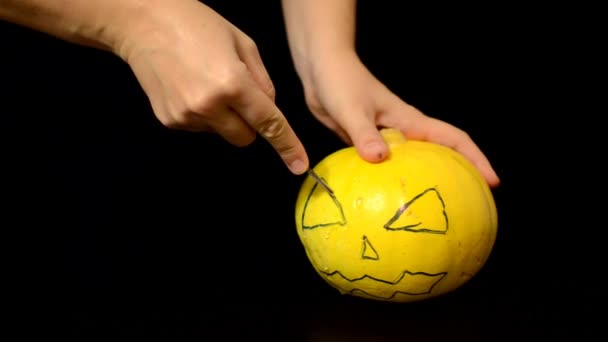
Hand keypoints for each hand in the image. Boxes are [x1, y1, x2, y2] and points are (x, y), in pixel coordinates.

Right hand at [114, 0, 308, 173]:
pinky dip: (203, 114)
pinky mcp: (170, 121)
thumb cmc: (196, 23)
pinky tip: (191, 87)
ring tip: (206, 82)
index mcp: (232, 84)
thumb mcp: (243, 43)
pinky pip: (200, 128)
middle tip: (238, 93)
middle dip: (250, 123)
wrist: (142, 22)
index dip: (287, 145)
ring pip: (222, 133)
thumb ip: (263, 81)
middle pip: (245, 138)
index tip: (298, 165)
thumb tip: (269, 108)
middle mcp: (208, 106)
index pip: (268, 123)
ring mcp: (186, 117)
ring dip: (224, 117)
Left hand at [300, 51, 499, 186]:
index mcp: (409, 121)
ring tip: (432, 210)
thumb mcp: (352, 110)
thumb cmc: (341, 83)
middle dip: (460, 176)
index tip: (492, 182)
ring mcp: (387, 138)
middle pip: (441, 155)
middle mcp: (403, 131)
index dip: (476, 159)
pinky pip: (387, 168)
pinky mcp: (368, 144)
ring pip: (415, 164)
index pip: (453, 139)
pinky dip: (394, 181)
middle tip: (469, 206)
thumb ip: (365, 134)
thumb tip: (379, 159)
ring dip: (427, 182)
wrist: (323, 71)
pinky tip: (387, 201)